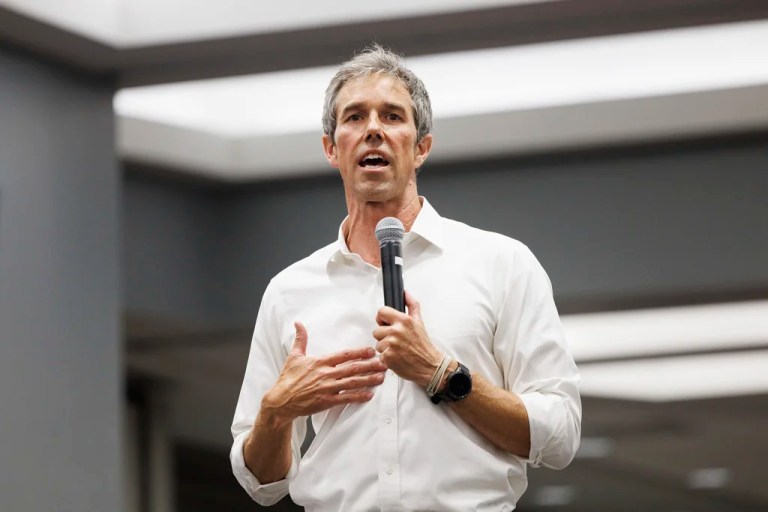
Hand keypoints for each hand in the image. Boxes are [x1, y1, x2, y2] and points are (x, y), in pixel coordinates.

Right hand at [261, 322, 386, 426]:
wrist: (281, 401)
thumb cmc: (288, 378)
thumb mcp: (294, 356)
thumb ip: (300, 339)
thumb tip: (298, 323)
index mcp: (320, 362)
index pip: (343, 355)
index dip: (359, 352)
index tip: (371, 350)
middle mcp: (325, 374)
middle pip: (352, 368)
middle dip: (370, 365)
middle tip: (384, 363)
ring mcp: (327, 388)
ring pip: (352, 382)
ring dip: (368, 379)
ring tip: (381, 377)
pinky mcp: (326, 401)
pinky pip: (346, 398)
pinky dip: (358, 396)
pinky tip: (369, 394)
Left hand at [373, 290, 441, 387]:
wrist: (429, 365)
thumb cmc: (424, 345)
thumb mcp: (419, 322)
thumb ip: (412, 305)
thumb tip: (405, 293)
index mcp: (403, 320)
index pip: (381, 312)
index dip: (382, 319)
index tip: (386, 324)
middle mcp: (396, 331)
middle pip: (377, 330)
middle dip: (384, 336)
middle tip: (396, 341)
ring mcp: (391, 345)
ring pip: (378, 344)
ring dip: (385, 348)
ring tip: (398, 350)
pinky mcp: (387, 357)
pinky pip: (380, 355)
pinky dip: (387, 358)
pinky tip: (397, 358)